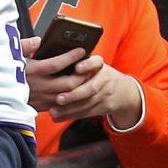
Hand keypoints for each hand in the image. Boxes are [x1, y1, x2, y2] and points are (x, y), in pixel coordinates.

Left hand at [22, 37, 142, 127]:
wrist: (123, 91)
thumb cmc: (97, 74)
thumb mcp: (92, 64)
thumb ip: (74, 60)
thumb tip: (44, 50)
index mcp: (99, 65)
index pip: (96, 62)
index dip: (87, 65)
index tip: (77, 67)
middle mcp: (105, 78)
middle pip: (90, 88)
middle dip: (74, 94)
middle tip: (58, 98)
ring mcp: (106, 94)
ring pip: (86, 103)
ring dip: (69, 109)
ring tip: (53, 110)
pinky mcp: (104, 107)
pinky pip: (86, 113)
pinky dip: (71, 115)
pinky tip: (58, 117)